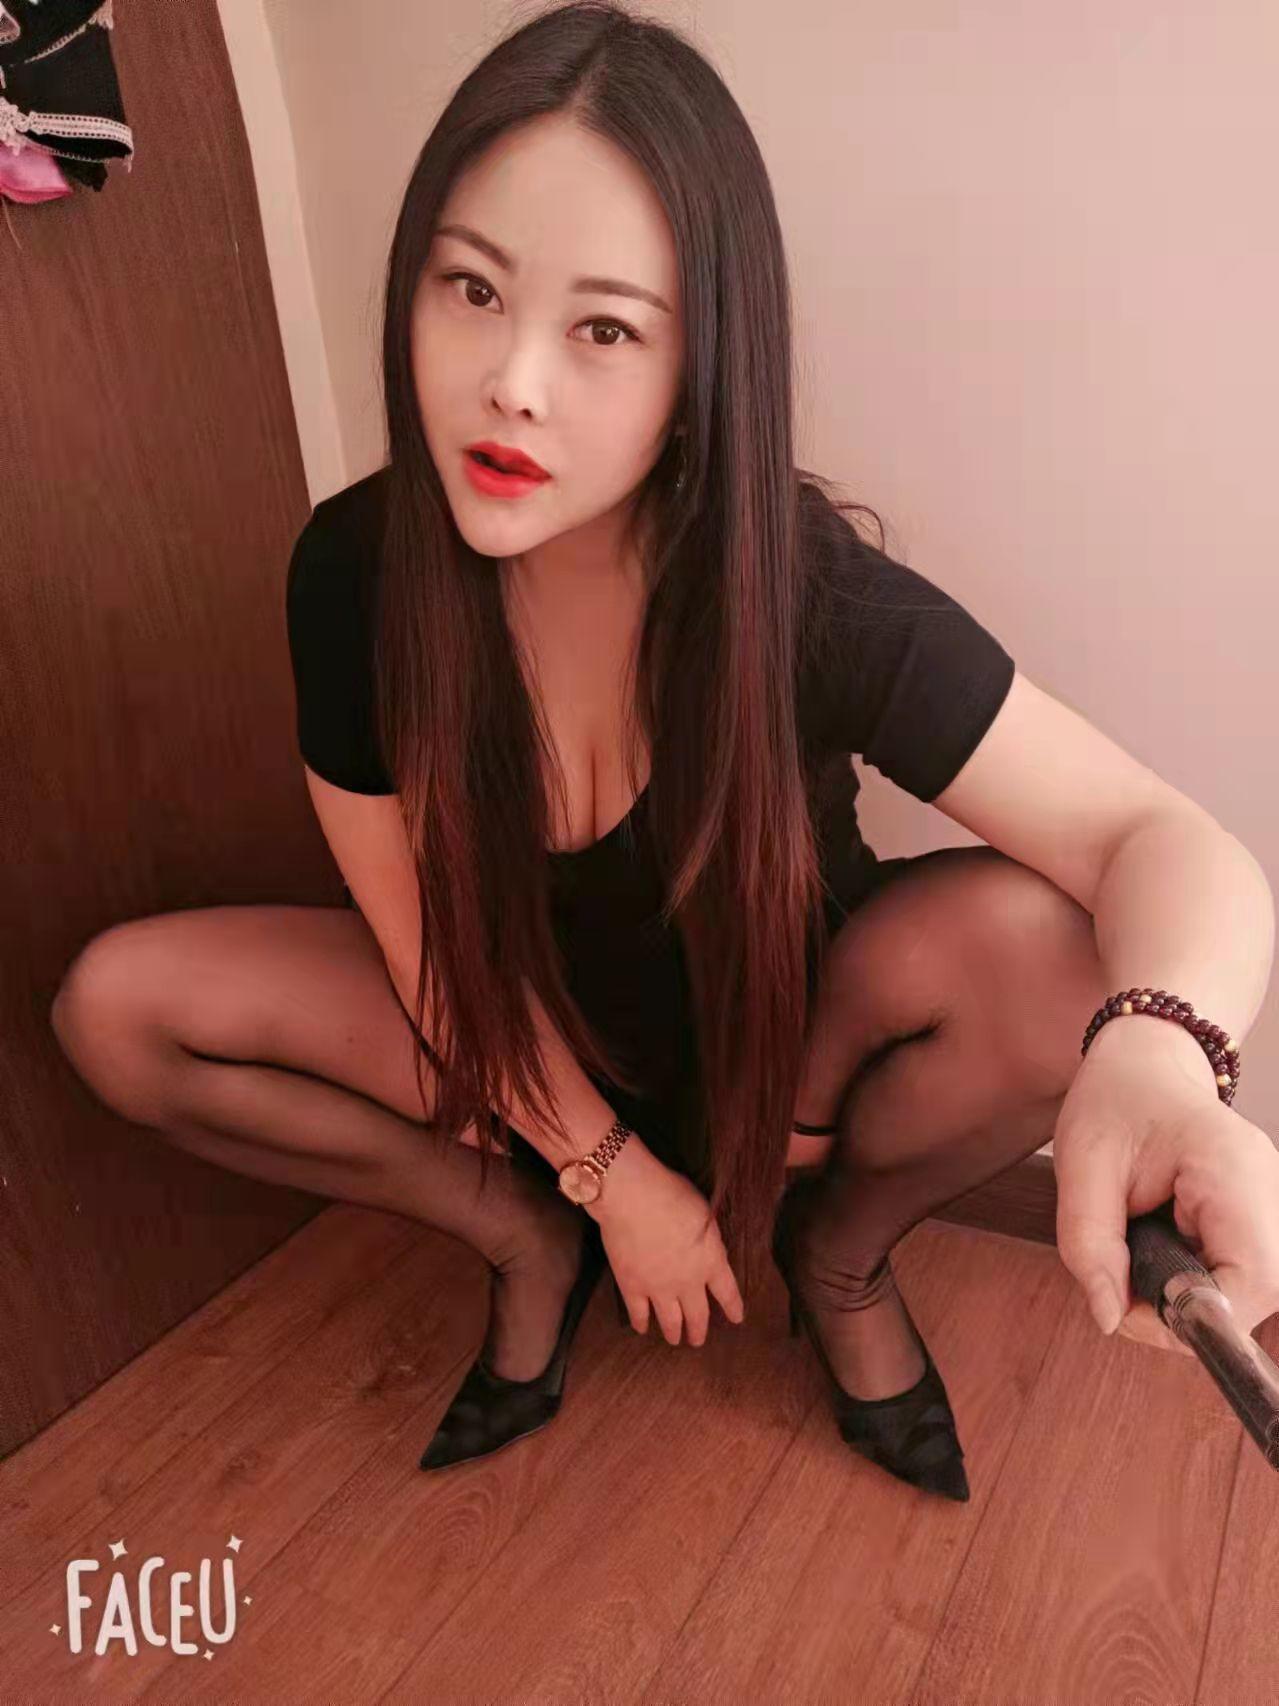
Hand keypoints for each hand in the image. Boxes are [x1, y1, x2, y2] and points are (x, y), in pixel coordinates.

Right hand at [587, 1137, 745, 1345]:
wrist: (634, 1197)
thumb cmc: (672, 1193)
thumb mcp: (705, 1213)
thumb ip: (709, 1238)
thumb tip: (709, 1248)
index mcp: (711, 1261)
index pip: (728, 1292)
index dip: (733, 1308)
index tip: (737, 1319)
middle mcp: (689, 1282)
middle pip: (698, 1315)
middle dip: (699, 1331)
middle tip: (698, 1341)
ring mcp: (659, 1288)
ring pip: (670, 1321)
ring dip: (674, 1333)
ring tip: (675, 1340)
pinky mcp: (632, 1286)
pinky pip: (638, 1313)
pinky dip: (641, 1323)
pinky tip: (642, 1328)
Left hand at [1052, 1023, 1278, 1354]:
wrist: (1143, 1063)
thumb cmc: (1114, 1103)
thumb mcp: (1081, 1166)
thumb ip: (1089, 1244)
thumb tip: (1109, 1318)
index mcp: (1230, 1167)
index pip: (1252, 1279)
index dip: (1194, 1314)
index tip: (1134, 1307)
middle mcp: (1268, 1188)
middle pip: (1256, 1291)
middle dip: (1185, 1306)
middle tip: (1126, 1279)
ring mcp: (1271, 1203)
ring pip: (1249, 1288)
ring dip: (1190, 1290)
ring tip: (1143, 1246)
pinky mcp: (1260, 1216)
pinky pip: (1240, 1271)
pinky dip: (1198, 1275)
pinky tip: (1166, 1243)